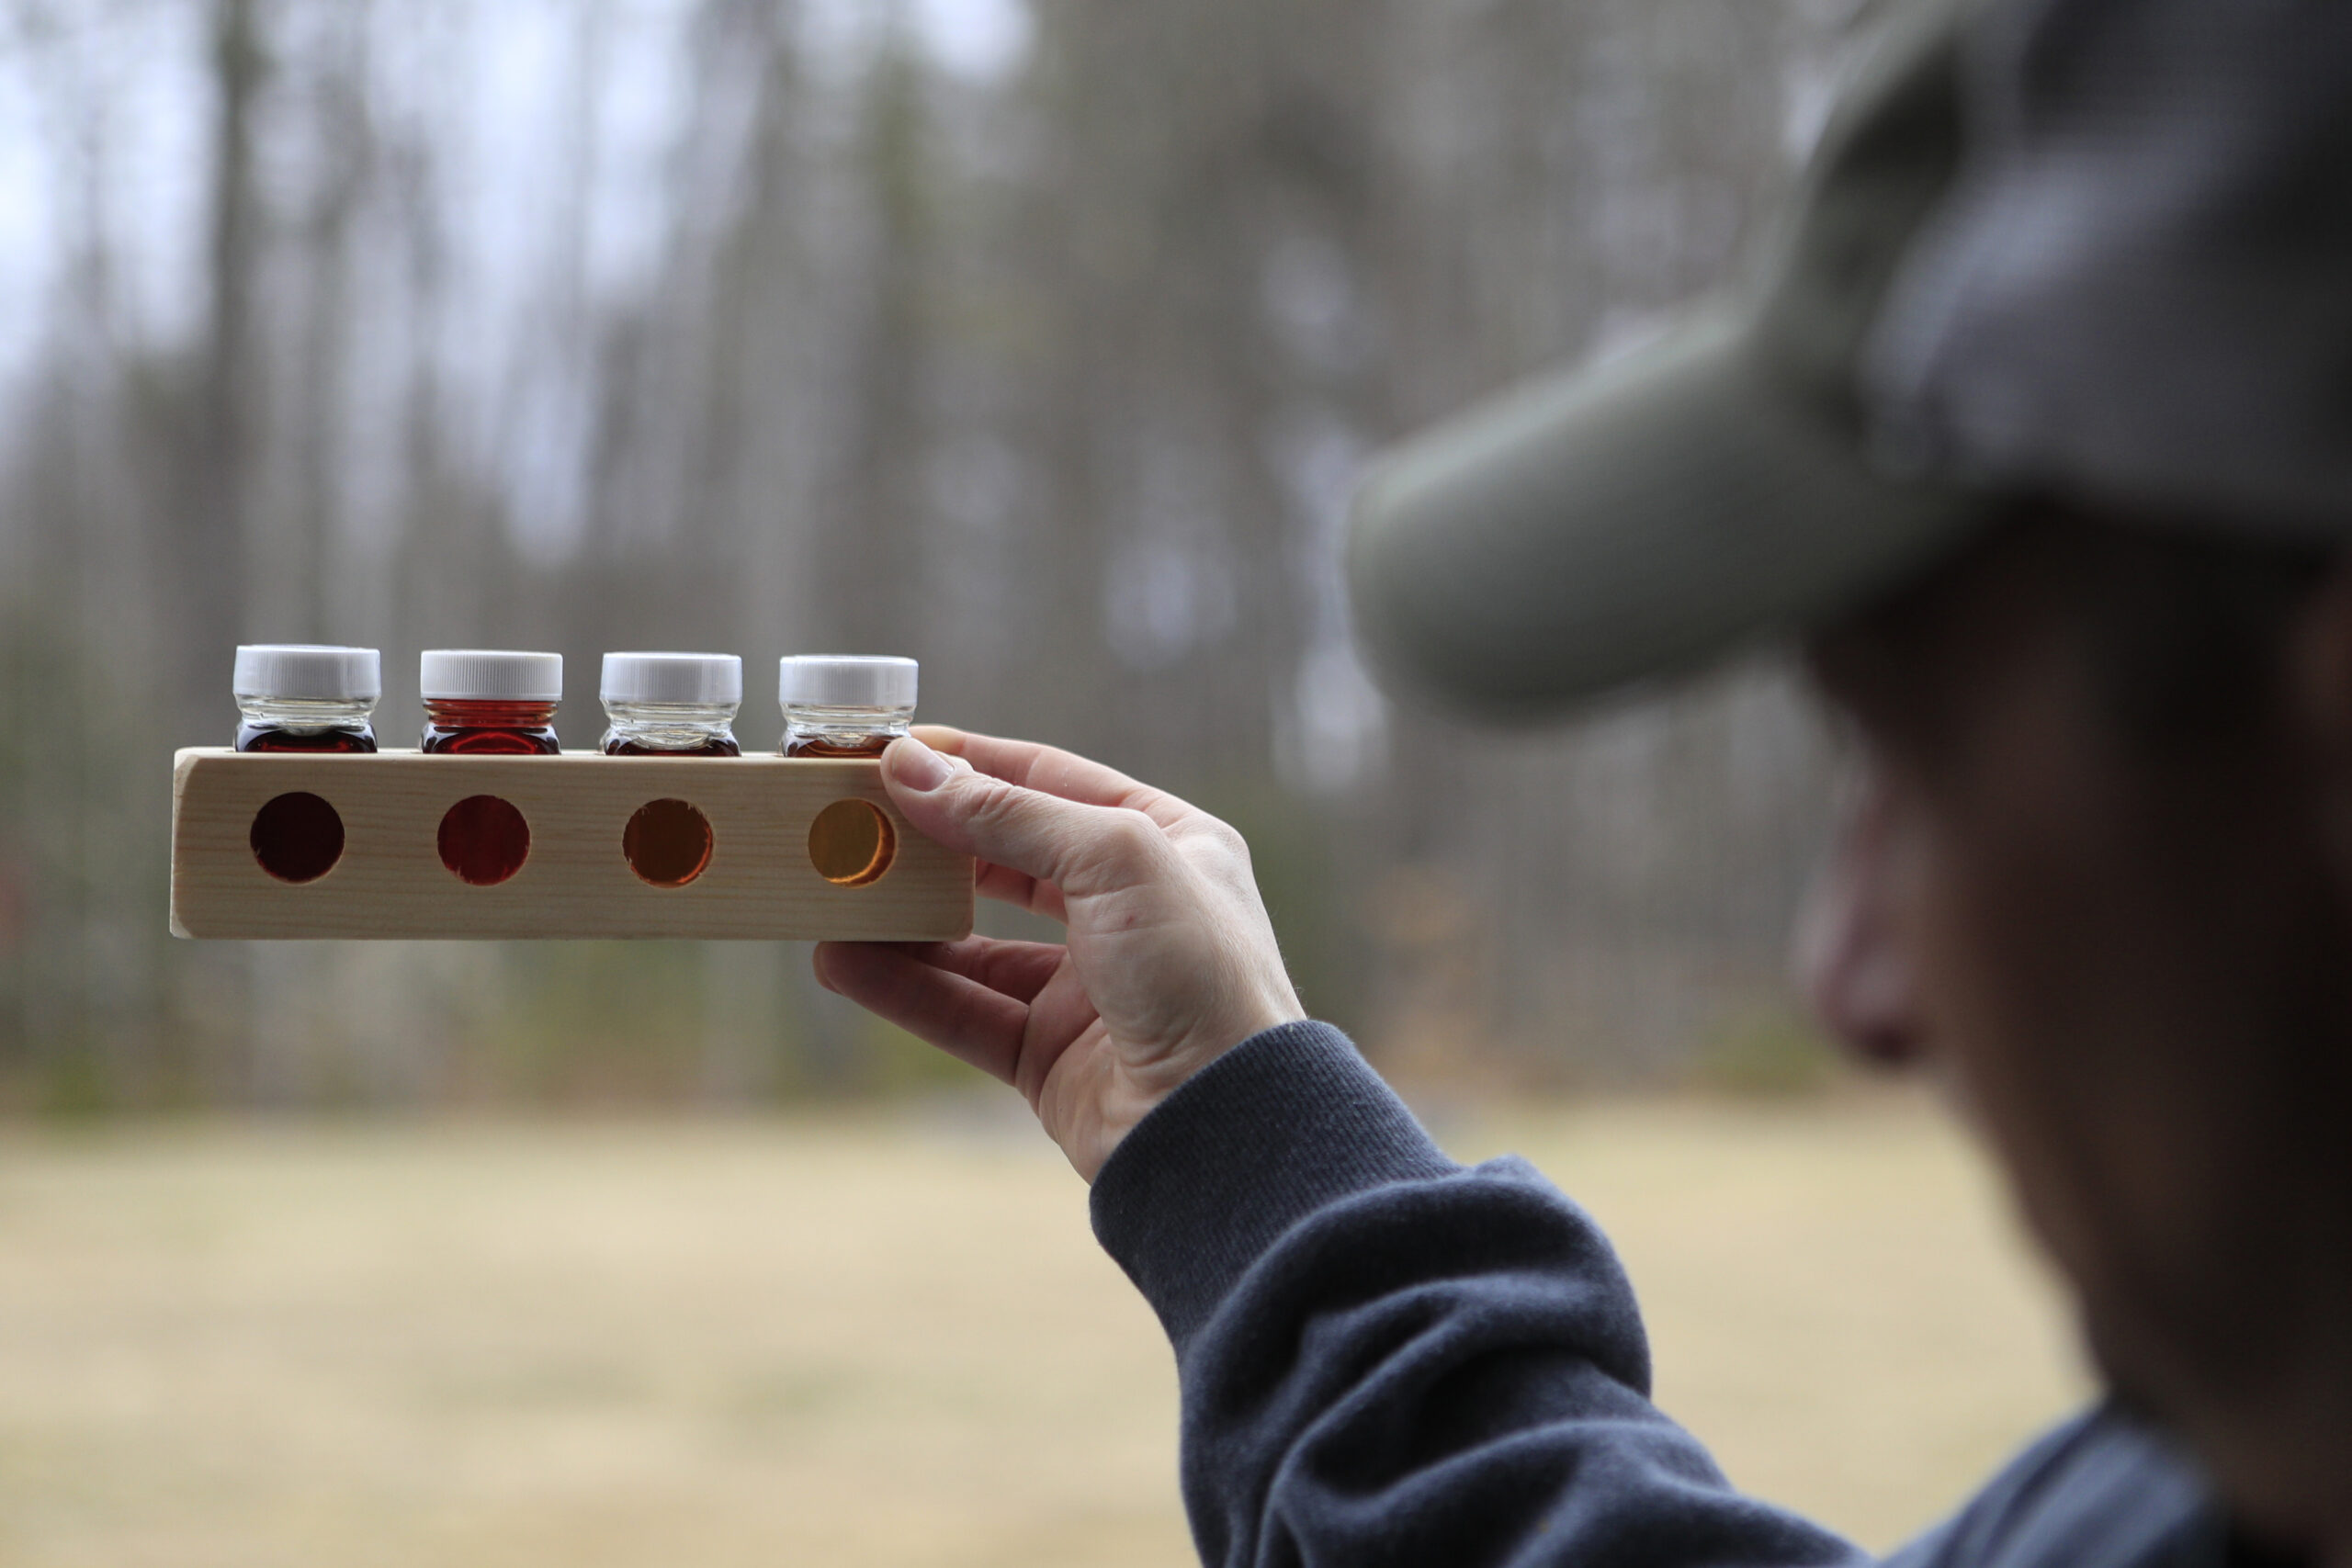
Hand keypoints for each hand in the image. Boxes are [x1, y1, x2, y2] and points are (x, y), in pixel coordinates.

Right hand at [812, 727, 1305, 1179]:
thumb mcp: (1115, 859)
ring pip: (974, 942)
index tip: (892, 753)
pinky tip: (843, 963)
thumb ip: (1009, 814)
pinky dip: (902, 986)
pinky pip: (962, 1010)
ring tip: (831, 896)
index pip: (1052, 781)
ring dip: (901, 921)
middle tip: (850, 821)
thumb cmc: (1200, 973)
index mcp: (1169, 844)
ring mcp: (1088, 986)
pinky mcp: (1050, 1054)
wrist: (1224, 1122)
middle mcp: (1129, 911)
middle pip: (1006, 859)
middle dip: (928, 842)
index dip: (971, 765)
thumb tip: (913, 768)